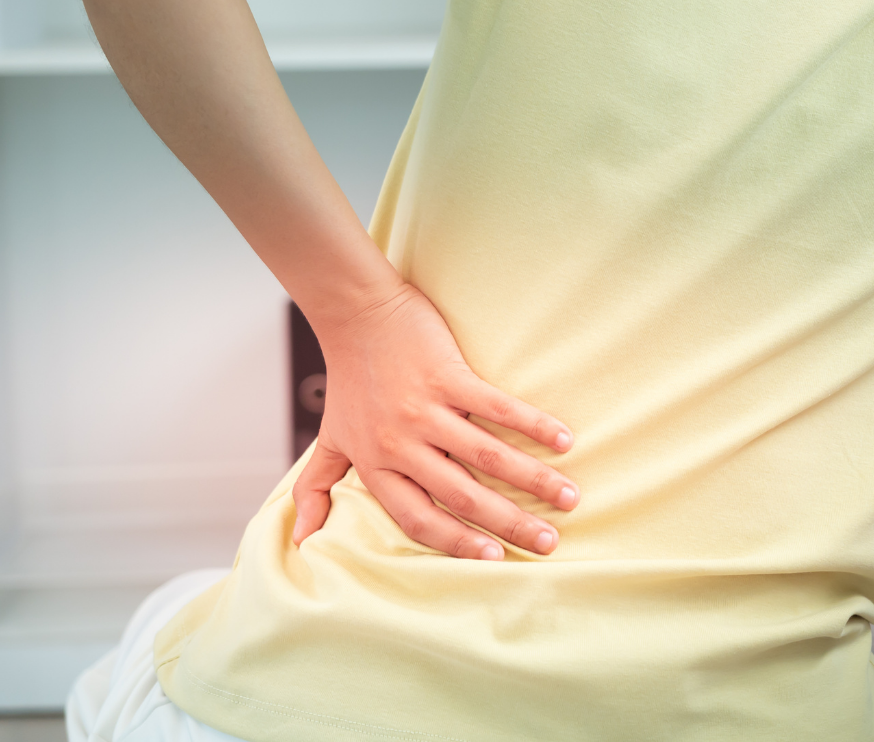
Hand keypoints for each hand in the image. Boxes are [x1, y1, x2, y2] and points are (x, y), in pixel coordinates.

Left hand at [290, 283, 579, 560]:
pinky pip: (497, 407)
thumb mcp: (330, 439)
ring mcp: (425, 409)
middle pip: (462, 495)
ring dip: (533, 480)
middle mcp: (400, 444)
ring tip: (571, 498)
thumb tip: (302, 541)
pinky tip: (564, 440)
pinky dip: (533, 424)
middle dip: (510, 523)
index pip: (419, 518)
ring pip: (487, 456)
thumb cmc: (348, 380)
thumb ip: (316, 489)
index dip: (457, 543)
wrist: (357, 315)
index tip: (495, 560)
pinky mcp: (447, 375)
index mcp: (376, 465)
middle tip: (549, 543)